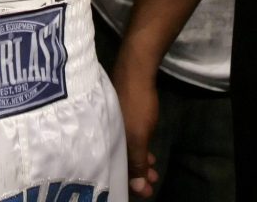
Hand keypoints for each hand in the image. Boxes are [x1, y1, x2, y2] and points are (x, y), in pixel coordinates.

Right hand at [111, 48, 159, 197]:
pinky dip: (136, 149)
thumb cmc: (135, 101)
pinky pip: (125, 140)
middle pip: (118, 161)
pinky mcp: (118, 116)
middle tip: (151, 181)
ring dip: (138, 162)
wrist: (136, 68)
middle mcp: (104, 132)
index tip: (145, 192)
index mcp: (105, 139)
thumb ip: (136, 161)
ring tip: (152, 169)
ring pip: (122, 150)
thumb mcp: (139, 135)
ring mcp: (111, 123)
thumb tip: (138, 189)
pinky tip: (147, 152)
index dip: (129, 184)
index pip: (112, 171)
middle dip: (135, 175)